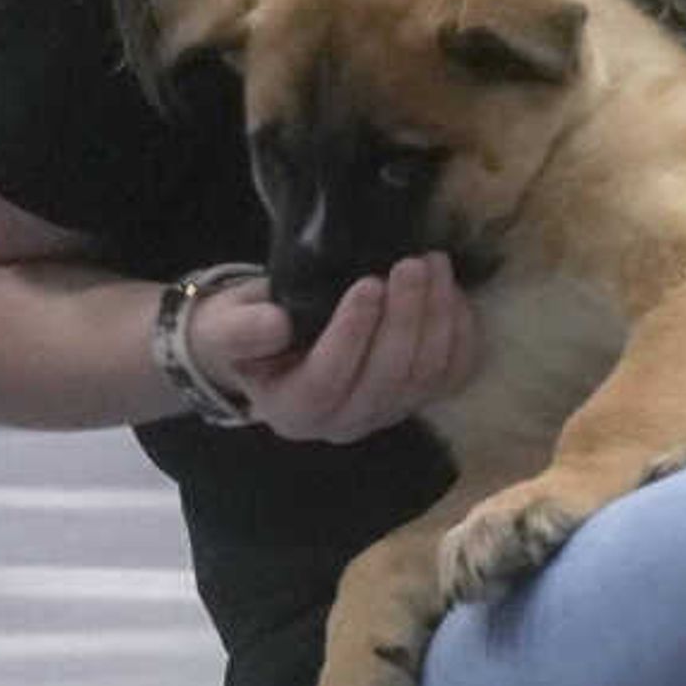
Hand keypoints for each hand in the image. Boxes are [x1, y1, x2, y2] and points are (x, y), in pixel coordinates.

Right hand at [189, 256, 481, 444]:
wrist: (274, 340)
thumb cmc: (246, 332)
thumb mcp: (223, 329)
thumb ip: (239, 332)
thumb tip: (277, 325)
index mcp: (294, 411)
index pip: (327, 381)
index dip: (351, 335)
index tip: (366, 284)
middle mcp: (346, 422)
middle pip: (388, 377)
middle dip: (406, 317)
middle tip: (411, 264)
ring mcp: (389, 412)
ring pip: (427, 374)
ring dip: (438, 316)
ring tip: (433, 265)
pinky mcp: (420, 395)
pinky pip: (454, 372)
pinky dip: (461, 332)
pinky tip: (453, 291)